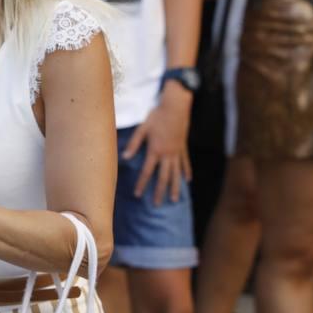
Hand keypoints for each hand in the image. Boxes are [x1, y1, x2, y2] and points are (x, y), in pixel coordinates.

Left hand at [123, 84, 192, 203]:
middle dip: (159, 192)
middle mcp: (167, 155)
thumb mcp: (142, 128)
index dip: (142, 184)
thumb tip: (125, 157)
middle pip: (163, 177)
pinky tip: (187, 181)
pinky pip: (185, 163)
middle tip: (157, 205)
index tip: (138, 195)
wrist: (176, 107)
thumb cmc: (156, 116)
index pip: (146, 171)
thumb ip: (134, 144)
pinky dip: (186, 172)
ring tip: (174, 199)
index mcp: (155, 150)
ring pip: (176, 174)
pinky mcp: (183, 148)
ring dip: (174, 187)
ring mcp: (177, 152)